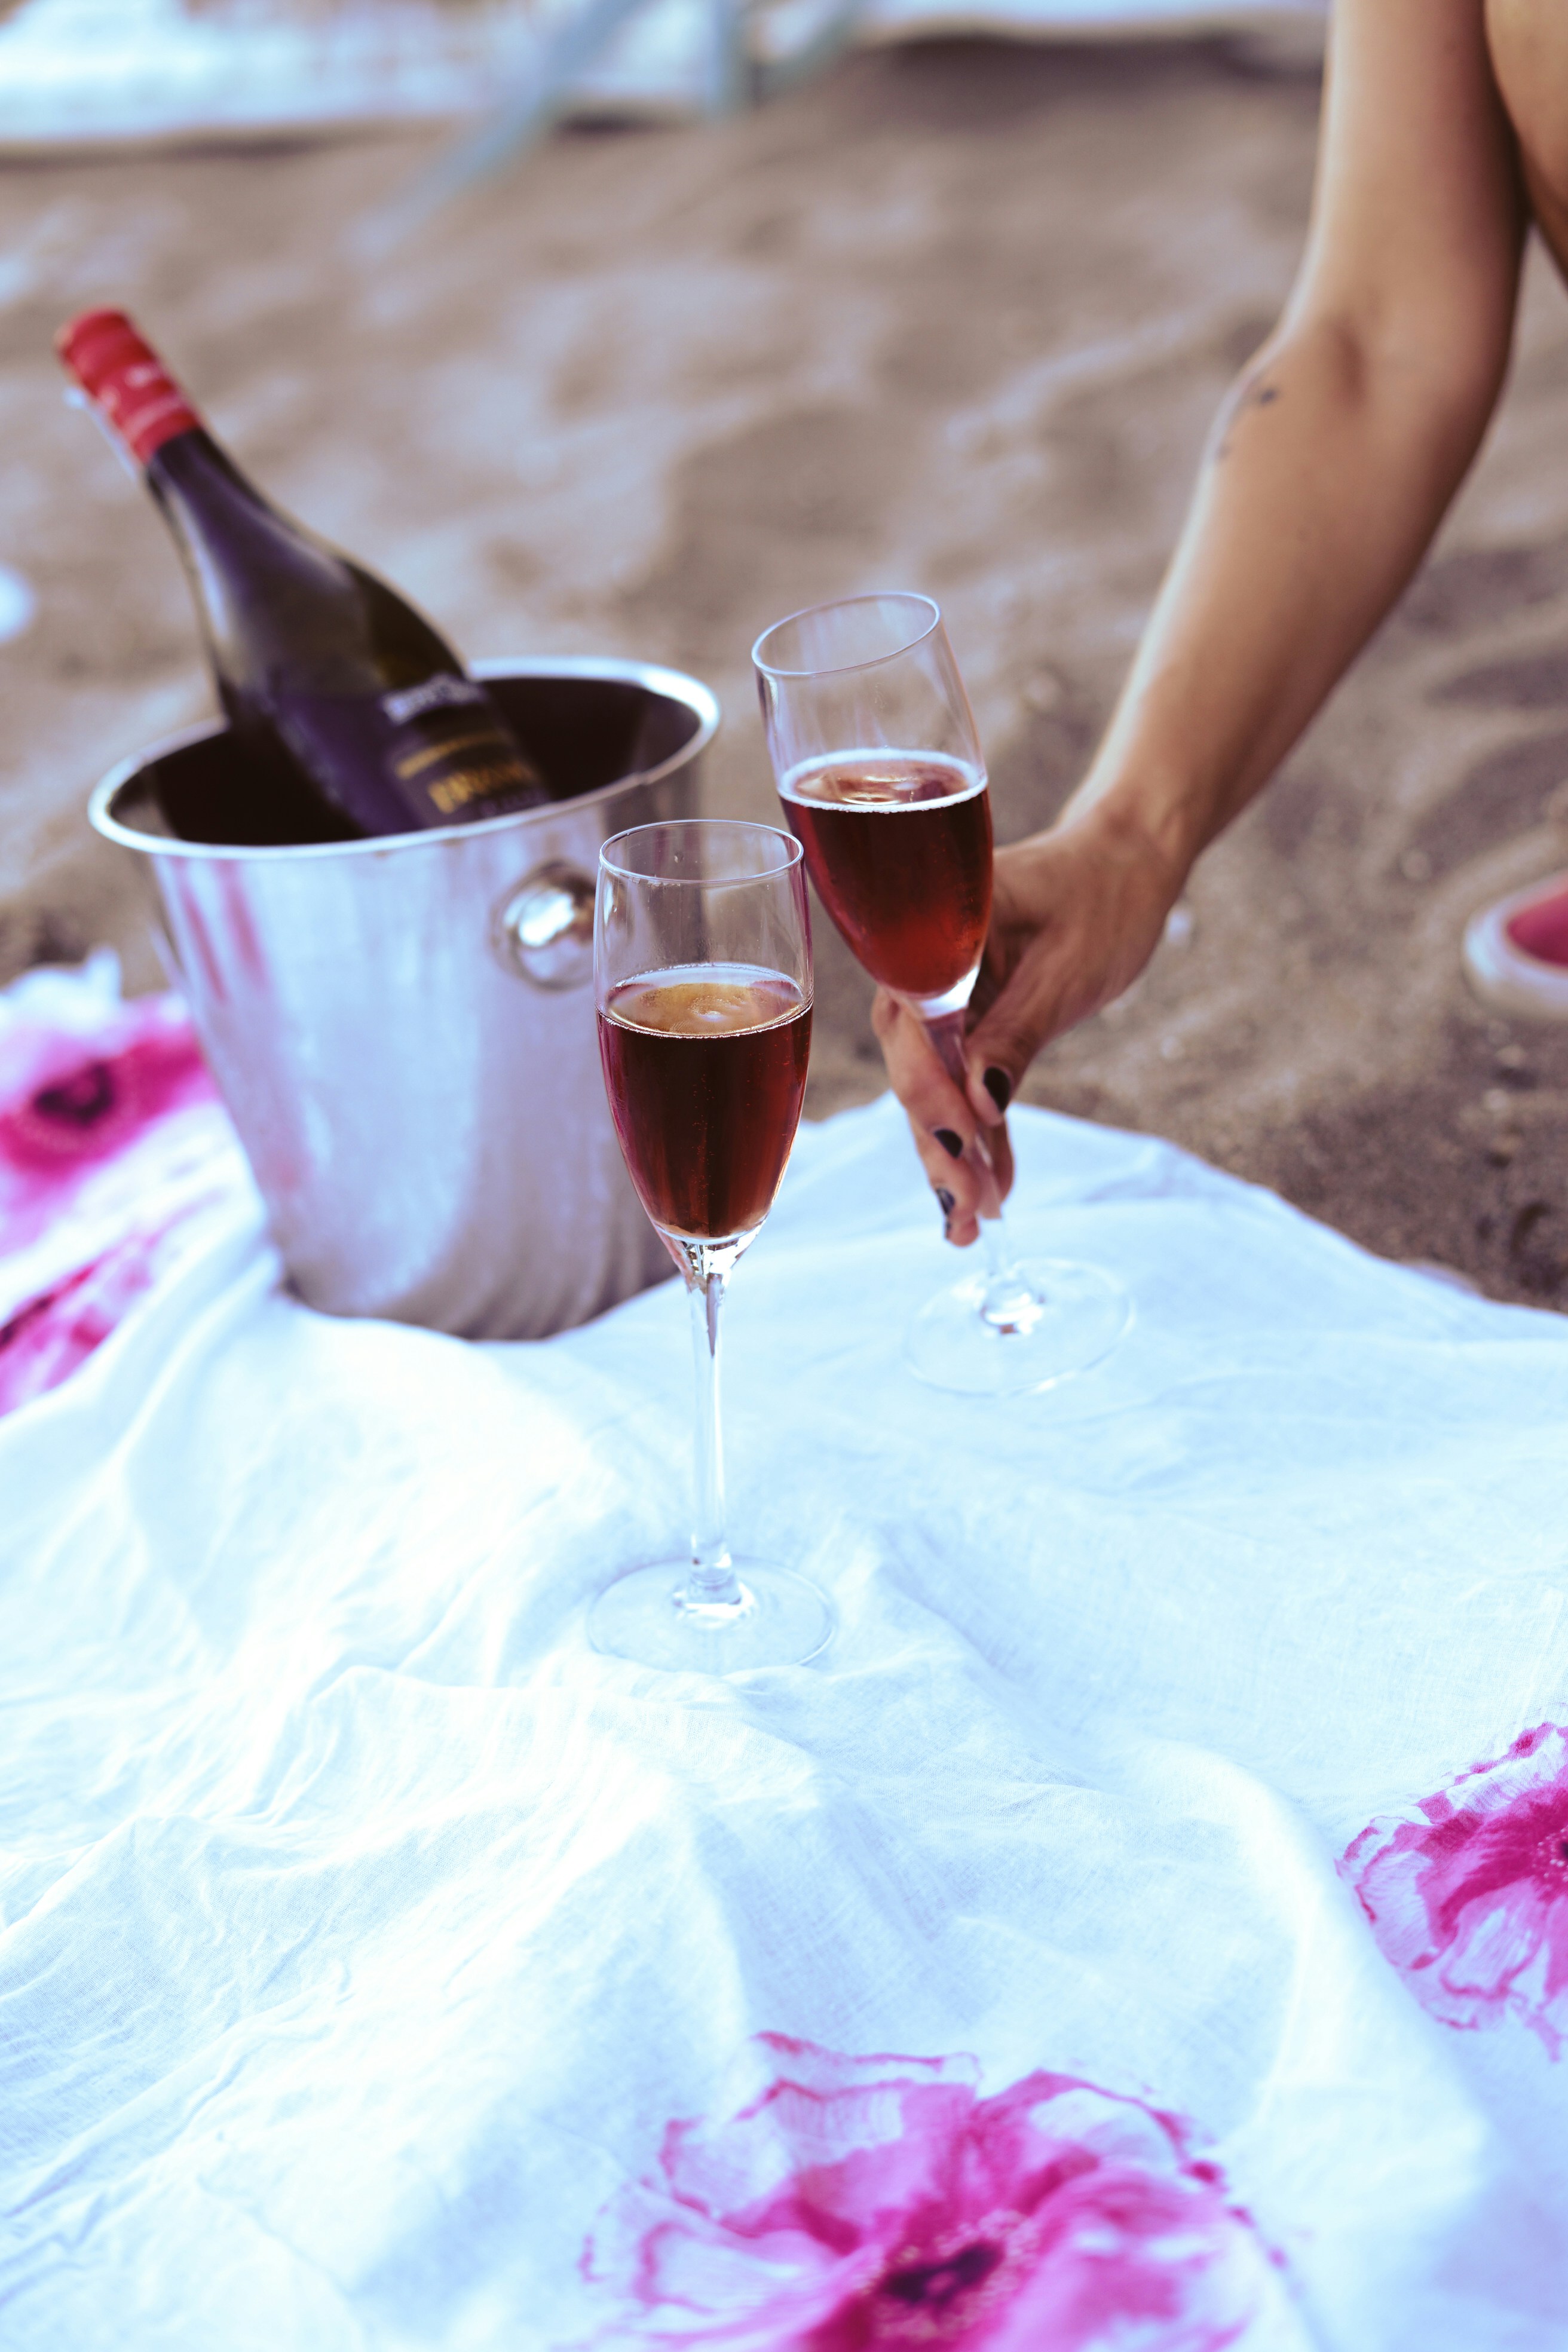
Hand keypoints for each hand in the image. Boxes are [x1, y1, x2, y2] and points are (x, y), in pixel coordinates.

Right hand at [873, 804, 1183, 1244]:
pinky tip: (993, 1189)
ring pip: (935, 1086)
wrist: (1127, 859)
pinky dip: (981, 1136)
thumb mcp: (1069, 967)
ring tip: (970, 1224)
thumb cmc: (1104, 893)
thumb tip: (980, 1105)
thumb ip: (1017, 1031)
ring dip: (953, 1155)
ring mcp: (944, 997)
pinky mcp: (971, 1021)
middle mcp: (924, 967)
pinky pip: (966, 1085)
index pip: (912, 1024)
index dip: (931, 1091)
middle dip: (940, 1141)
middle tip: (971, 1208)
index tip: (965, 1145)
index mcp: (935, 931)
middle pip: (914, 1065)